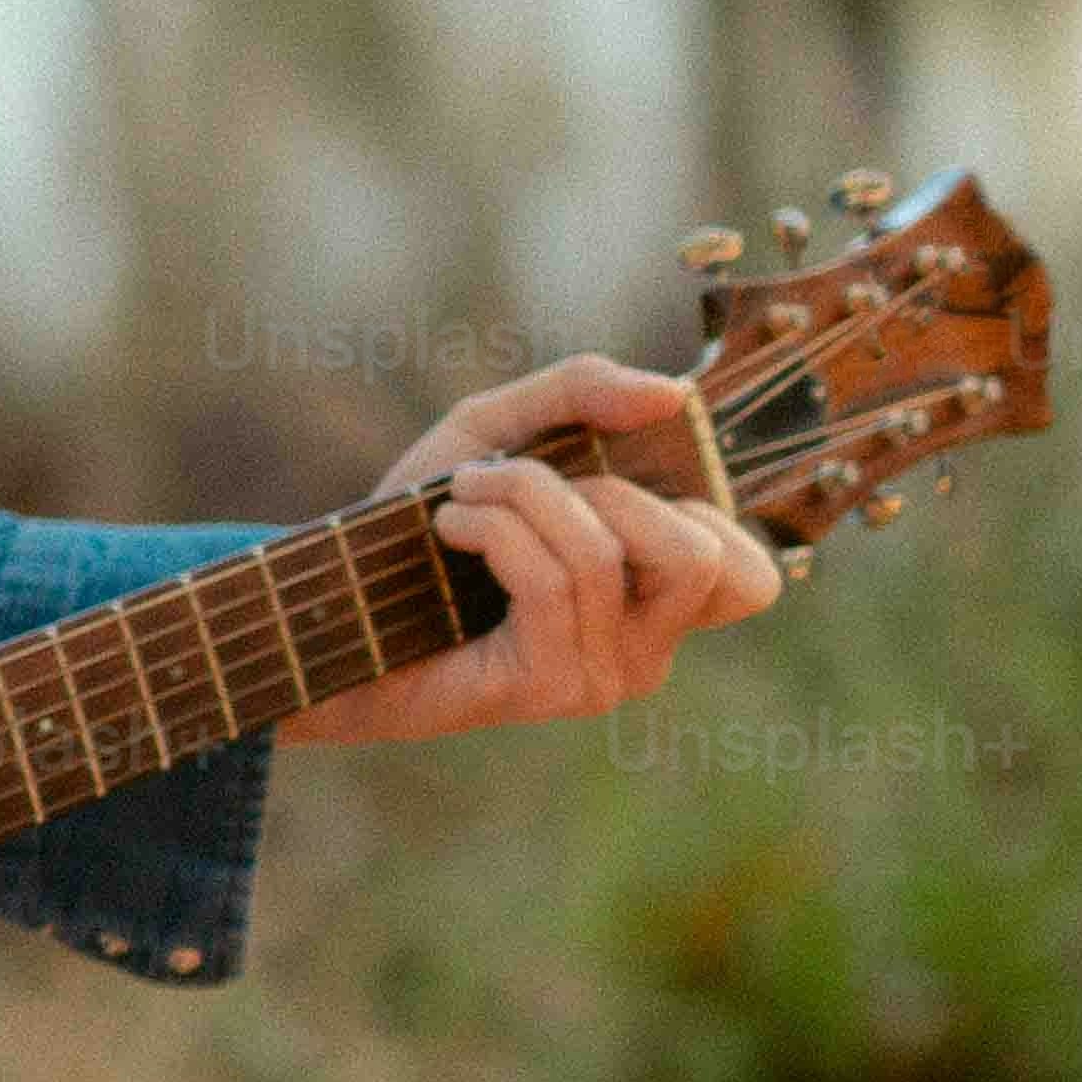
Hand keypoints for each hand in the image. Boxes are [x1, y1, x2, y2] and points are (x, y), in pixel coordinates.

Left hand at [284, 352, 783, 744]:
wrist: (330, 604)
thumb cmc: (421, 524)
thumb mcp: (501, 429)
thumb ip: (585, 393)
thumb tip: (675, 396)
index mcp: (658, 599)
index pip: (751, 577)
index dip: (704, 508)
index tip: (607, 474)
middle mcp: (648, 649)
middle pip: (704, 558)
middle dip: (609, 490)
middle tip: (522, 479)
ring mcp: (602, 677)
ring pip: (604, 554)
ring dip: (521, 495)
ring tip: (462, 494)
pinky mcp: (548, 688)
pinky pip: (551, 581)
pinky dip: (494, 529)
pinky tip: (450, 526)